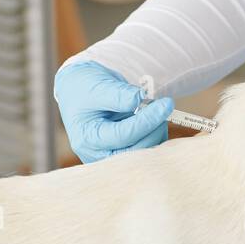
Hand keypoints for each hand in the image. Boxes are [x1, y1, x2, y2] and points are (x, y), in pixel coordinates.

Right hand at [54, 60, 173, 162]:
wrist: (79, 93)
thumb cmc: (85, 88)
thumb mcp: (98, 86)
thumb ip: (118, 95)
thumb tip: (140, 100)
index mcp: (88, 137)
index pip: (123, 135)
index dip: (147, 120)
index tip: (166, 105)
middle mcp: (98, 153)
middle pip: (135, 150)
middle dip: (155, 129)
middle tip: (164, 106)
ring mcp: (111, 157)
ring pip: (144, 153)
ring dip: (157, 132)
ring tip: (156, 109)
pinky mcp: (123, 155)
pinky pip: (146, 150)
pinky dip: (155, 134)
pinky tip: (153, 119)